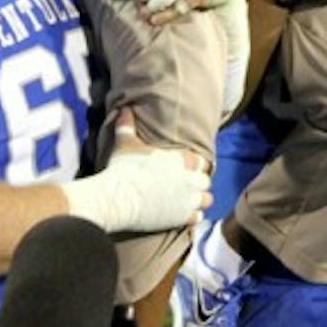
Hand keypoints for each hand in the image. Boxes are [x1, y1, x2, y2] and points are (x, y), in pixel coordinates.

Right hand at [61, 108, 211, 233]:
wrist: (119, 197)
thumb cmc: (124, 168)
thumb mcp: (126, 143)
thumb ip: (128, 125)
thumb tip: (124, 108)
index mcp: (183, 159)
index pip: (200, 160)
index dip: (194, 164)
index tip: (185, 168)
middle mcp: (191, 179)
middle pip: (205, 180)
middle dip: (198, 182)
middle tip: (186, 185)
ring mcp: (189, 199)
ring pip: (206, 199)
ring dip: (199, 199)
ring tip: (188, 201)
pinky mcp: (182, 218)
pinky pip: (198, 218)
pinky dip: (193, 217)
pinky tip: (184, 216)